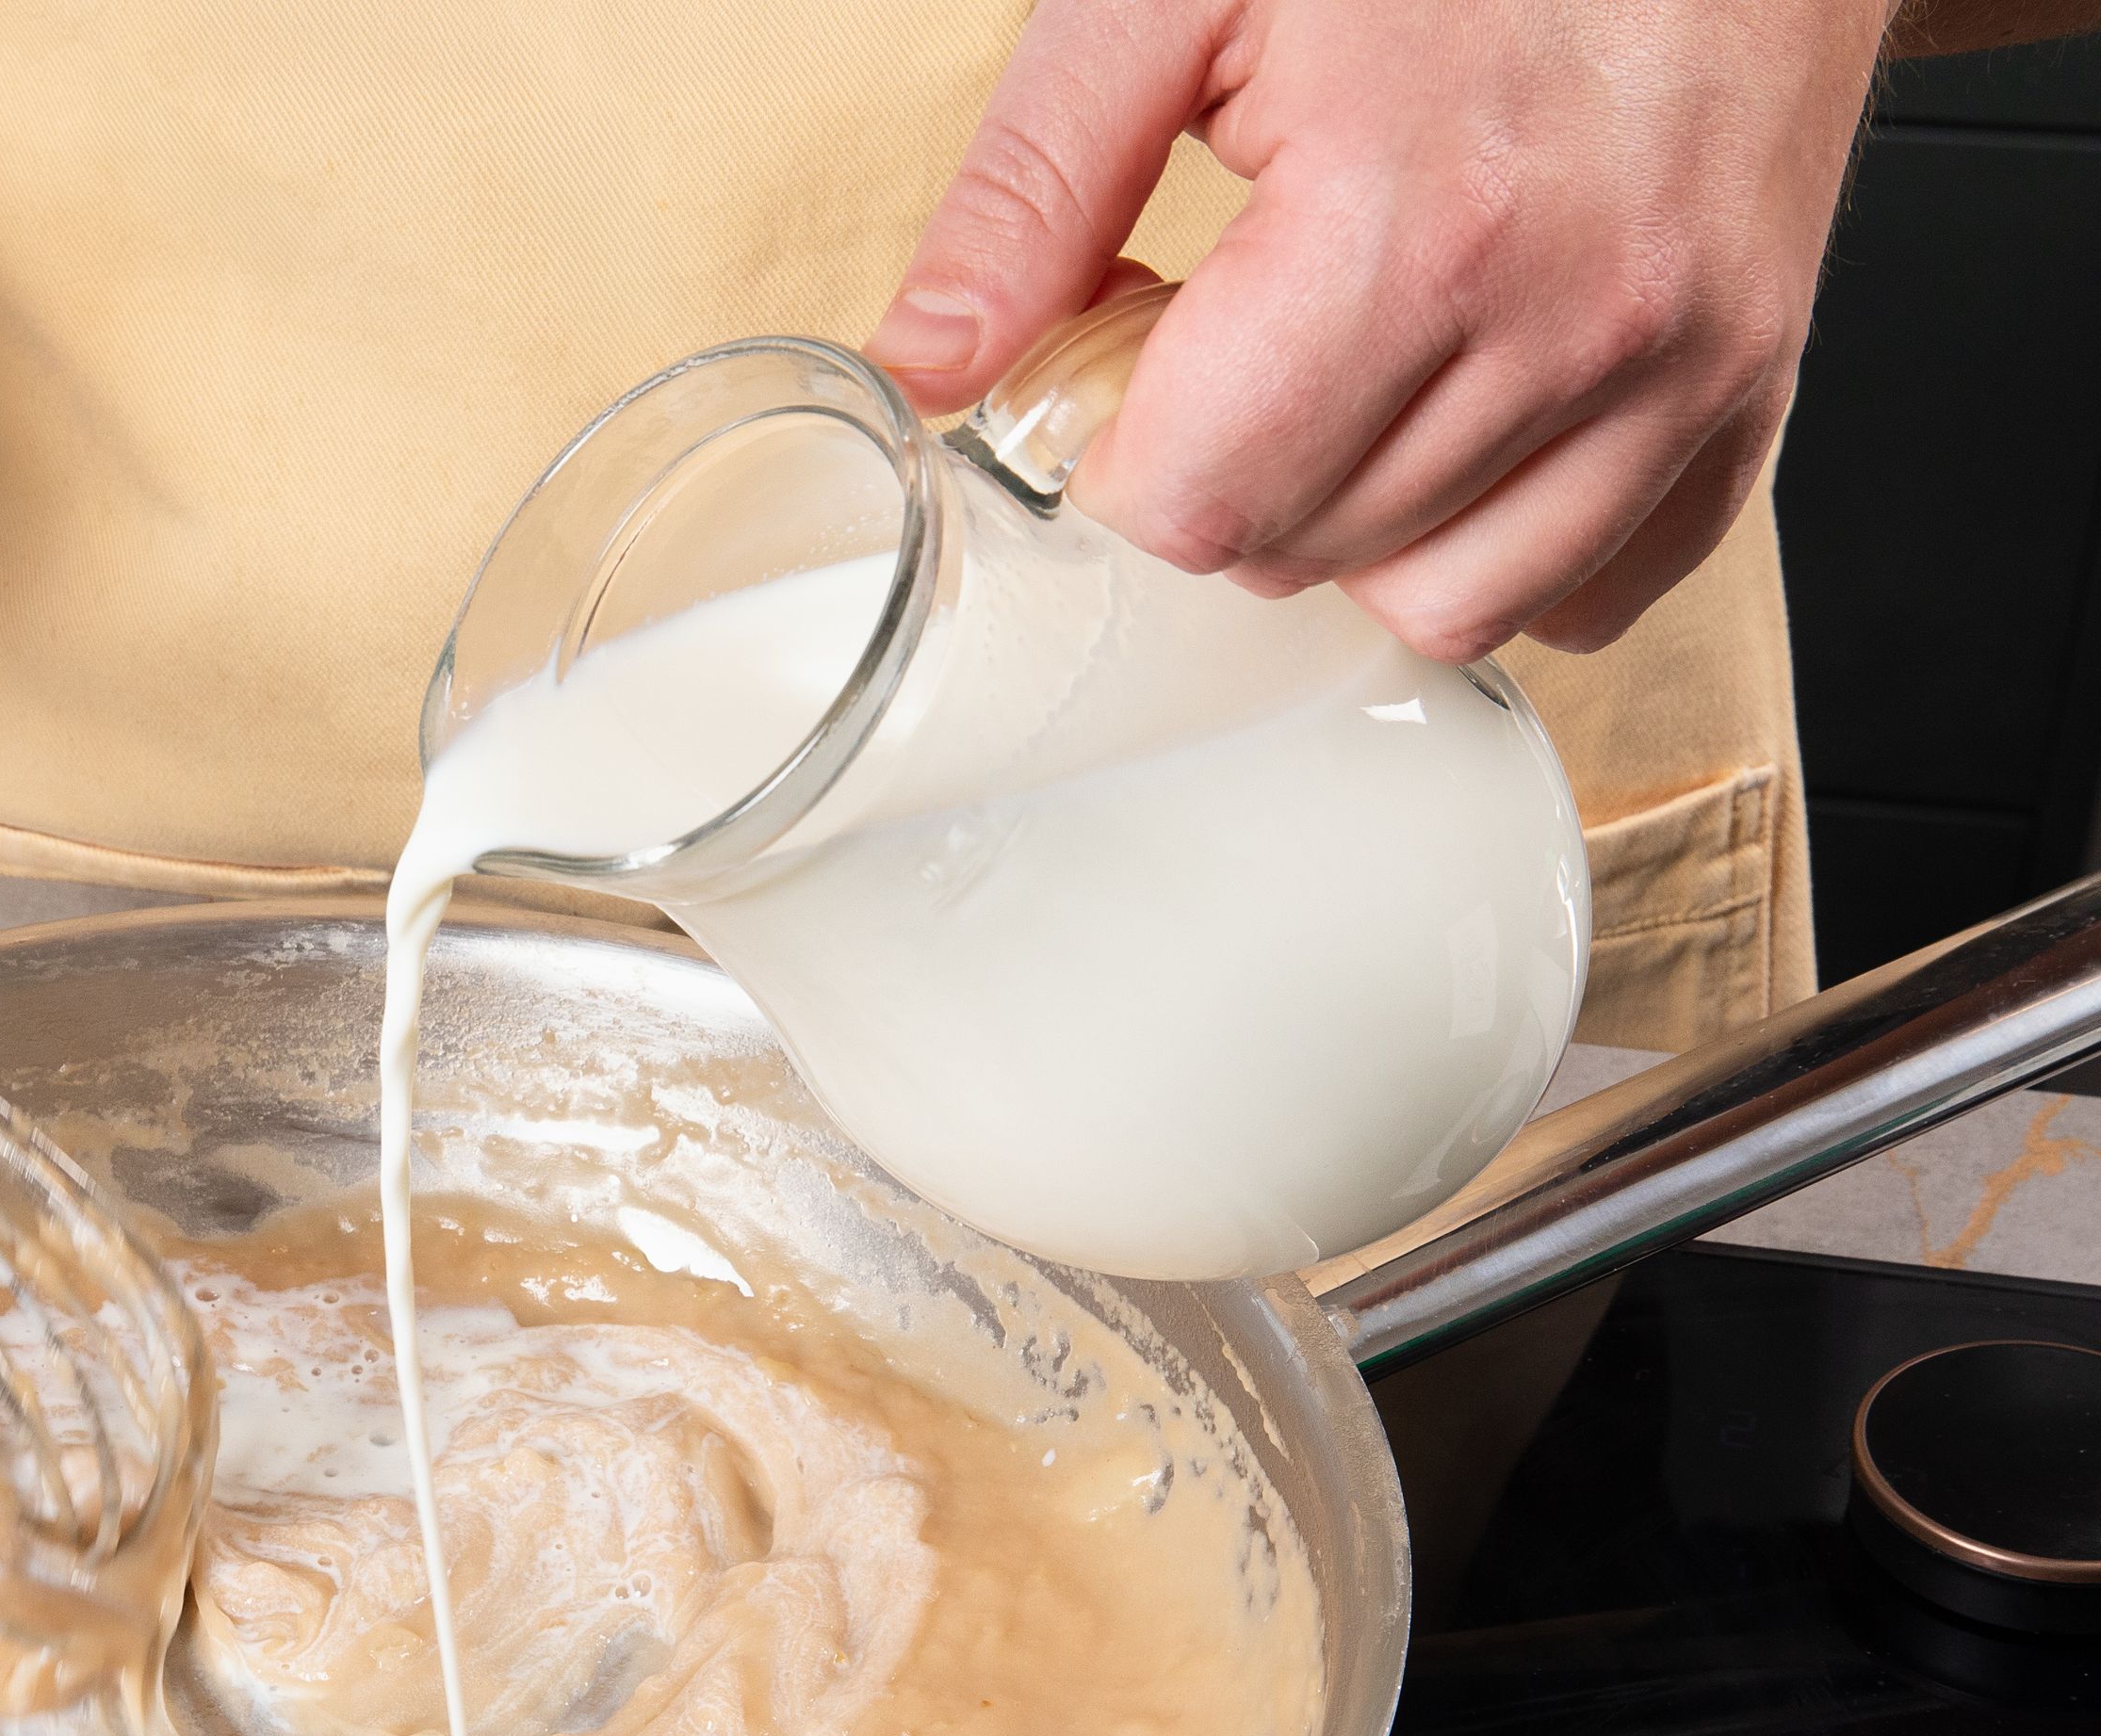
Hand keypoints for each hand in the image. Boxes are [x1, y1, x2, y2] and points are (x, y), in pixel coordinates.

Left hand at [869, 0, 1898, 660]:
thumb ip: (1037, 185)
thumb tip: (928, 364)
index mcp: (1412, 222)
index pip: (1195, 503)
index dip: (1127, 445)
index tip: (1144, 345)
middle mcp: (1570, 317)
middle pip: (1298, 559)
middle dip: (1233, 470)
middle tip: (1253, 322)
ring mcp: (1682, 366)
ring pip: (1442, 606)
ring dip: (1358, 527)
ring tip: (1360, 368)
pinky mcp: (1753, 388)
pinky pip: (1592, 592)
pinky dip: (1508, 548)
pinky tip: (1467, 422)